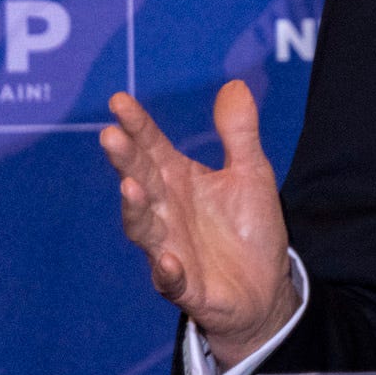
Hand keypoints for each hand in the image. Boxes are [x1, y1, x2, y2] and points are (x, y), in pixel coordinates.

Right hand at [101, 81, 297, 366]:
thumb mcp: (251, 174)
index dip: (137, 125)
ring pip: (144, 228)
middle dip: (125, 160)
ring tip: (130, 187)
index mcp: (177, 180)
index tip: (119, 101)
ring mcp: (170, 249)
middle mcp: (166, 211)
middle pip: (141, 180)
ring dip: (135, 209)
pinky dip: (167, 272)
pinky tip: (169, 261)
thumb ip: (239, 133)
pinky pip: (171, 281)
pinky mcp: (186, 287)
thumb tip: (234, 85)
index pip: (151, 147)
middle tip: (111, 135)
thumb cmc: (249, 229)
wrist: (265, 289)